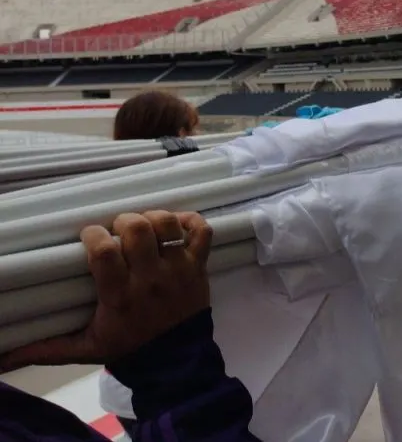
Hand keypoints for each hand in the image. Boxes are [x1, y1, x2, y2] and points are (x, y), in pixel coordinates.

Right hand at [0, 210, 212, 370]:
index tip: (89, 235)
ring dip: (154, 217)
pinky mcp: (199, 267)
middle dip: (124, 221)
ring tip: (144, 226)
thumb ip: (44, 348)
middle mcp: (150, 279)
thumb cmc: (128, 349)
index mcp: (119, 296)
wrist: (175, 363)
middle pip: (138, 229)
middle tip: (117, 229)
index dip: (93, 235)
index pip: (104, 251)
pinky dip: (191, 221)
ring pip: (169, 225)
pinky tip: (176, 224)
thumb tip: (3, 358)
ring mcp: (179, 271)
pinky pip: (203, 232)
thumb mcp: (83, 349)